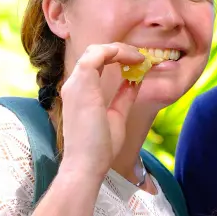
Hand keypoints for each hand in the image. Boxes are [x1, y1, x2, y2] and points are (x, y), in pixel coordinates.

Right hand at [59, 43, 143, 179]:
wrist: (86, 165)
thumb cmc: (99, 149)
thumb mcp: (117, 116)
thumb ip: (124, 96)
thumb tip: (135, 80)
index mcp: (80, 93)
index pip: (96, 63)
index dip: (118, 59)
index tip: (139, 65)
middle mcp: (75, 85)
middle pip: (95, 53)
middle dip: (121, 51)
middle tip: (142, 58)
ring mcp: (75, 83)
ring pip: (96, 50)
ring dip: (121, 50)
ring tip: (140, 58)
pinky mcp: (82, 83)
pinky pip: (97, 54)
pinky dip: (117, 52)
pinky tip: (135, 61)